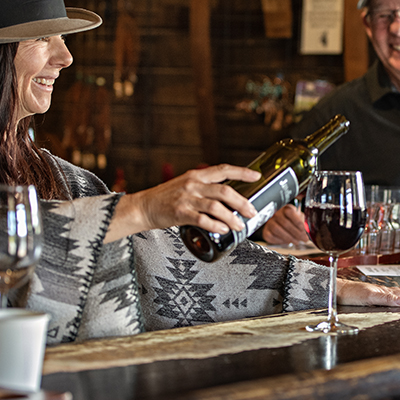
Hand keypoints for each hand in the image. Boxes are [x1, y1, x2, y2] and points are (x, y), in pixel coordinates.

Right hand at [107, 164, 260, 241]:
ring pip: (216, 207)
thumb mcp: (185, 185)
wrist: (143, 207)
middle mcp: (193, 184)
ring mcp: (186, 198)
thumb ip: (203, 188)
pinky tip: (222, 229)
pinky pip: (202, 219)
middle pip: (224, 191)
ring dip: (231, 217)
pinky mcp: (180, 212)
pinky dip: (215, 225)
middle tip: (251, 211)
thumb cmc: (165, 198)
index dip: (242, 172)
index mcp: (196, 176)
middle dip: (242, 202)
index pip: (223, 170)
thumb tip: (226, 197)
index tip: (256, 176)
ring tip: (239, 225)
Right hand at [261, 204, 309, 244]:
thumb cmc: (291, 221)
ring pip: (277, 230)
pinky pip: (271, 236)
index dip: (298, 222)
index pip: (290, 212)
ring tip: (296, 241)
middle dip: (296, 233)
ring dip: (289, 238)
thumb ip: (303, 223)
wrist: (278, 224)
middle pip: (285, 223)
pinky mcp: (266, 231)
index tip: (304, 230)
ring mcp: (269, 222)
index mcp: (286, 208)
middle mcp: (276, 214)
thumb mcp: (299, 218)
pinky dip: (280, 240)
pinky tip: (287, 242)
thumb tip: (308, 231)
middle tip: (303, 239)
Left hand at [337, 278, 399, 306]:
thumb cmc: (350, 294)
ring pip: (397, 293)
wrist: (337, 292)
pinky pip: (390, 296)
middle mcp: (382, 291)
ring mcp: (377, 293)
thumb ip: (386, 299)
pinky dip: (398, 297)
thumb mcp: (369, 297)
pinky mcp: (371, 296)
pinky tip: (396, 298)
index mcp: (384, 291)